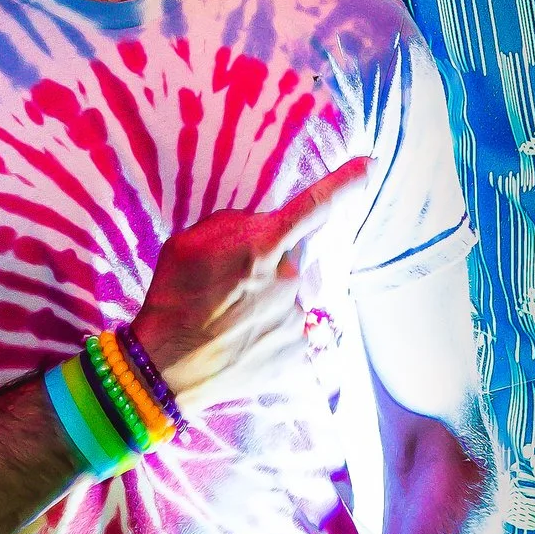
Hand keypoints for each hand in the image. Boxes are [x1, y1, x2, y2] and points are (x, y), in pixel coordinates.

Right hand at [130, 160, 366, 411]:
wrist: (164, 368)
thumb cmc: (172, 299)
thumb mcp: (189, 242)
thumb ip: (235, 225)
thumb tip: (263, 223)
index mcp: (264, 245)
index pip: (316, 204)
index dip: (347, 181)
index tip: (370, 165)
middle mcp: (290, 280)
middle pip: (298, 257)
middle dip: (275, 264)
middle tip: (236, 287)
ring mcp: (296, 318)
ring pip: (296, 295)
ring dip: (274, 299)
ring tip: (235, 319)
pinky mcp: (298, 352)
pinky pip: (296, 330)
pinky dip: (275, 332)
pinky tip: (245, 341)